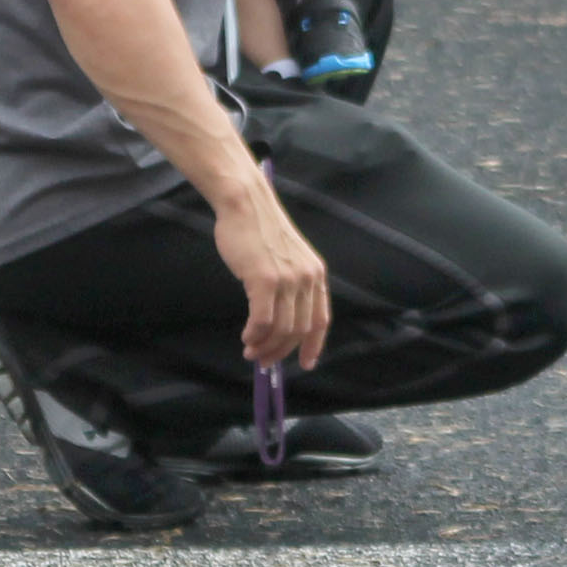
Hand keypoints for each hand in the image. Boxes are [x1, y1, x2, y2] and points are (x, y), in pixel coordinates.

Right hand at [218, 183, 329, 372]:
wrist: (245, 203)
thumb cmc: (259, 230)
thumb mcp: (288, 258)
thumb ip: (290, 285)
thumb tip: (280, 323)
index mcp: (316, 275)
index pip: (321, 320)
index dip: (313, 345)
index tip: (305, 363)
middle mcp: (307, 279)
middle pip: (299, 330)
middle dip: (281, 351)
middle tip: (263, 361)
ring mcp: (288, 280)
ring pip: (281, 329)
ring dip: (265, 347)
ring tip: (251, 352)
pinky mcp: (265, 280)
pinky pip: (262, 320)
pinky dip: (254, 335)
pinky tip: (247, 337)